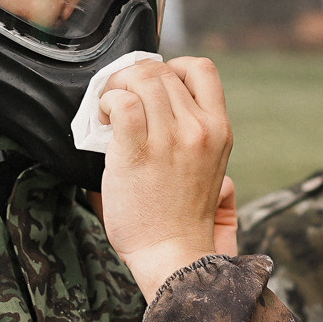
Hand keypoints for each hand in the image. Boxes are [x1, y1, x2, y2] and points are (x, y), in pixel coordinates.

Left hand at [98, 57, 234, 296]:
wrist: (172, 253)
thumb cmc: (181, 216)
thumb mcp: (208, 166)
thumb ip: (193, 132)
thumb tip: (159, 104)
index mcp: (218, 129)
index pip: (201, 69)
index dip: (171, 68)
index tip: (152, 88)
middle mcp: (198, 129)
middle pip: (162, 72)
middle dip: (134, 77)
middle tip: (119, 97)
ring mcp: (170, 140)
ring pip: (142, 79)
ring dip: (117, 86)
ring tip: (109, 110)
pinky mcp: (139, 152)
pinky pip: (123, 103)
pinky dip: (108, 102)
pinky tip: (104, 119)